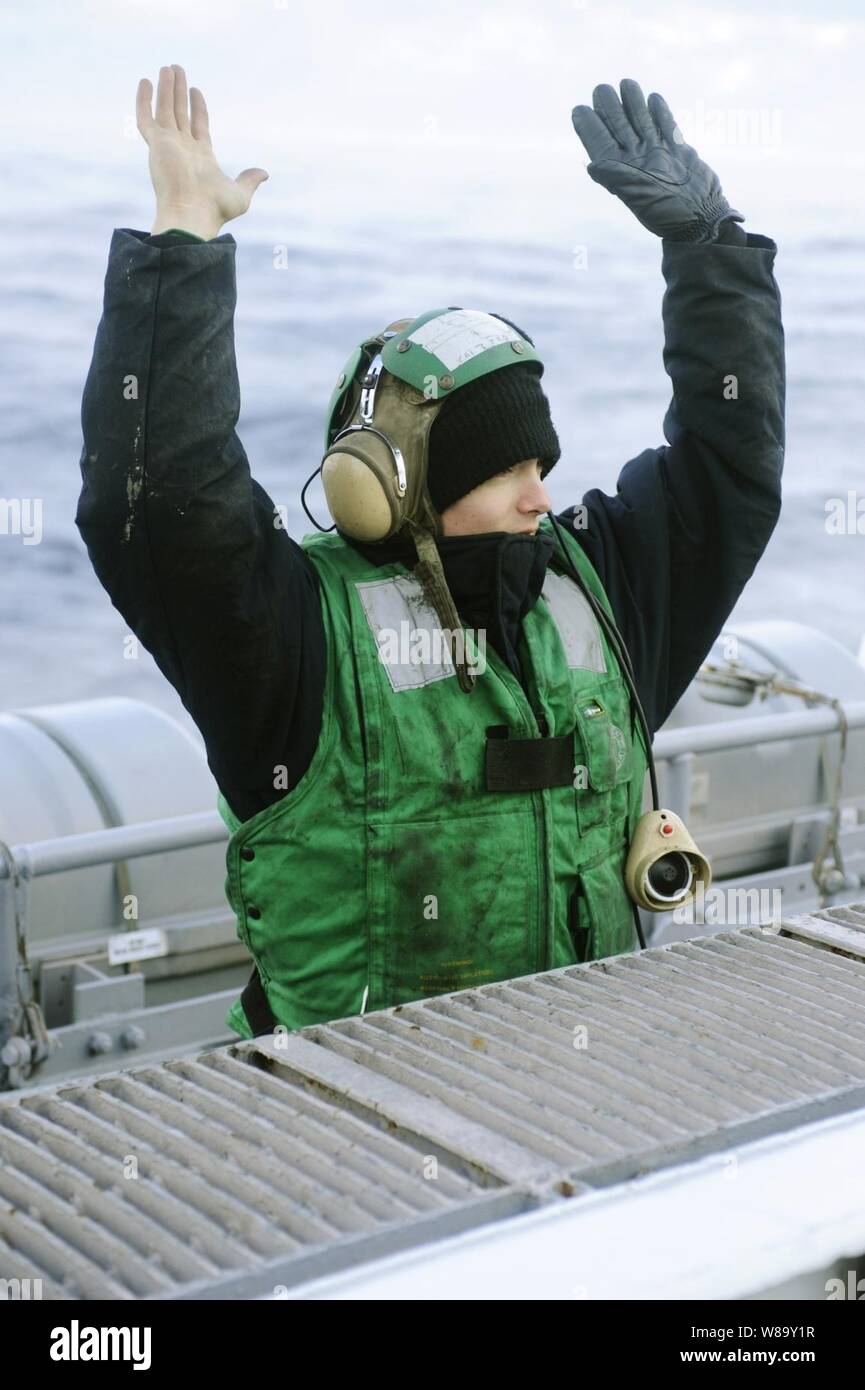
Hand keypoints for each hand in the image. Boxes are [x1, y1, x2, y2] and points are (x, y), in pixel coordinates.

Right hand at [137, 65, 268, 237]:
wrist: (193, 215)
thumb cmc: (215, 209)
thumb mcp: (240, 194)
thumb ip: (249, 180)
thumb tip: (263, 173)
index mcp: (200, 157)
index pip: (198, 125)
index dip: (197, 107)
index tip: (196, 90)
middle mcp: (182, 149)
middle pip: (180, 113)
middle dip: (179, 92)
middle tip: (177, 69)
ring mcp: (168, 145)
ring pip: (164, 109)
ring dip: (166, 88)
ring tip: (168, 67)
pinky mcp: (156, 144)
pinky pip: (146, 117)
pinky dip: (143, 100)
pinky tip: (144, 82)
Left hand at [571, 79, 742, 241]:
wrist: (702, 215)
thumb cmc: (667, 210)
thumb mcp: (638, 196)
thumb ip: (616, 176)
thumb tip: (592, 164)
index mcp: (621, 172)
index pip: (600, 144)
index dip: (588, 127)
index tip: (578, 109)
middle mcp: (636, 161)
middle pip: (619, 128)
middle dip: (609, 108)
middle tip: (600, 89)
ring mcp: (657, 154)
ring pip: (641, 123)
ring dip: (633, 104)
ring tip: (626, 84)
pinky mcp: (678, 151)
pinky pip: (666, 127)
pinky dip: (660, 113)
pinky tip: (654, 99)